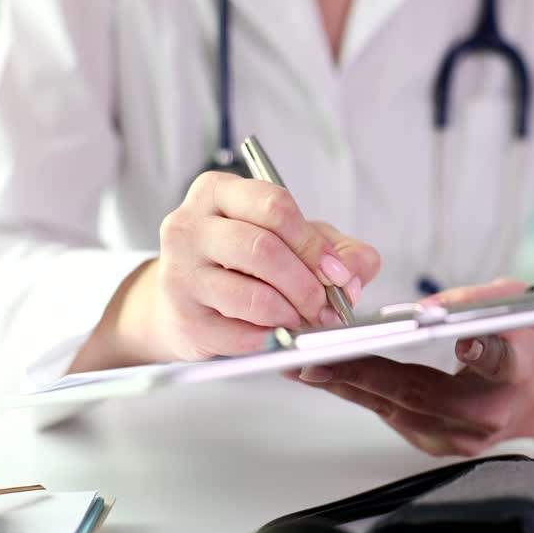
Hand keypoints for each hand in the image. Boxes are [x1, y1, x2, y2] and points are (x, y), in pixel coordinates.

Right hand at [72, 170, 380, 370]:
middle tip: (327, 308)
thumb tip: (354, 272)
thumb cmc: (244, 264)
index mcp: (217, 192)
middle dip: (306, 284)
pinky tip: (280, 337)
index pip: (274, 206)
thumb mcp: (294, 241)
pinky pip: (240, 335)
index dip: (314, 243)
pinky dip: (272, 340)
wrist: (187, 303)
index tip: (338, 273)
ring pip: (253, 296)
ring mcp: (179, 272)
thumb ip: (337, 249)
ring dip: (293, 316)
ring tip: (305, 323)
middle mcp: (188, 226)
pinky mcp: (182, 318)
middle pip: (262, 249)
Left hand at [287, 279, 533, 455]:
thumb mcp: (512, 306)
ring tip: (306, 365)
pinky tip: (327, 376)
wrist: (529, 394)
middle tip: (319, 357)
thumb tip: (424, 309)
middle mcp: (487, 414)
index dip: (481, 354)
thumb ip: (478, 301)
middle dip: (363, 373)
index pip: (500, 362)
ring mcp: (459, 438)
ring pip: (395, 409)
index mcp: (516, 371)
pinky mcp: (434, 445)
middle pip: (422, 394)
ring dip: (346, 385)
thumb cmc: (514, 344)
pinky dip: (357, 393)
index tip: (463, 343)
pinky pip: (389, 415)